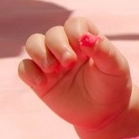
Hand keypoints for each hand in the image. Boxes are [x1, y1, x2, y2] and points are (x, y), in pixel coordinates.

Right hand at [18, 17, 132, 131]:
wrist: (104, 113)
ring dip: (39, 52)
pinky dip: (29, 72)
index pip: (74, 25)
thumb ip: (104, 51)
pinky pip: (24, 68)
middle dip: (57, 45)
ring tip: (52, 69)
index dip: (75, 32)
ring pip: (33, 44)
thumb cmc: (112, 85)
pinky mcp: (40, 80)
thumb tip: (87, 37)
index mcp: (85, 40)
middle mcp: (66, 47)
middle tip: (69, 63)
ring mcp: (51, 63)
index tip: (82, 48)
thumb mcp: (115, 68)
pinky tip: (42, 83)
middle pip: (52, 33)